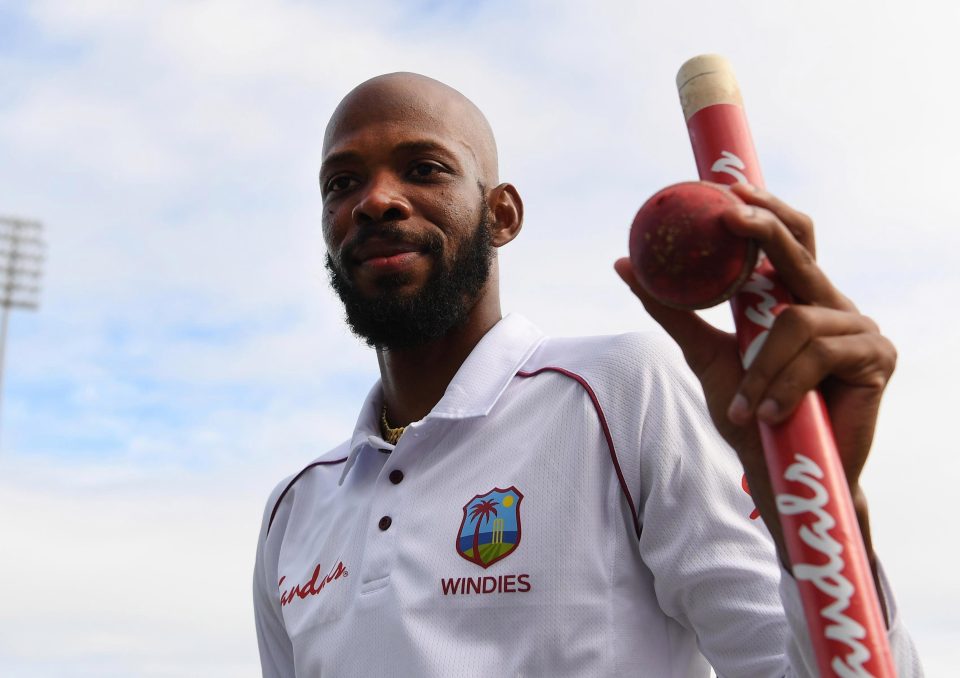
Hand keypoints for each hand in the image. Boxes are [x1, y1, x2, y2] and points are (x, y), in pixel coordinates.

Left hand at [614, 183, 896, 567]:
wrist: (781, 470)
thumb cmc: (746, 412)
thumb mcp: (703, 353)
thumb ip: (672, 309)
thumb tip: (623, 263)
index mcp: (793, 296)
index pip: (783, 237)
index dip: (760, 206)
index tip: (724, 184)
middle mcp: (828, 302)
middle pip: (801, 247)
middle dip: (764, 228)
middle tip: (729, 216)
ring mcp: (858, 326)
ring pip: (797, 319)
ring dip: (762, 368)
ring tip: (746, 406)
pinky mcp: (878, 356)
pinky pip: (819, 351)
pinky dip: (784, 384)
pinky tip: (769, 412)